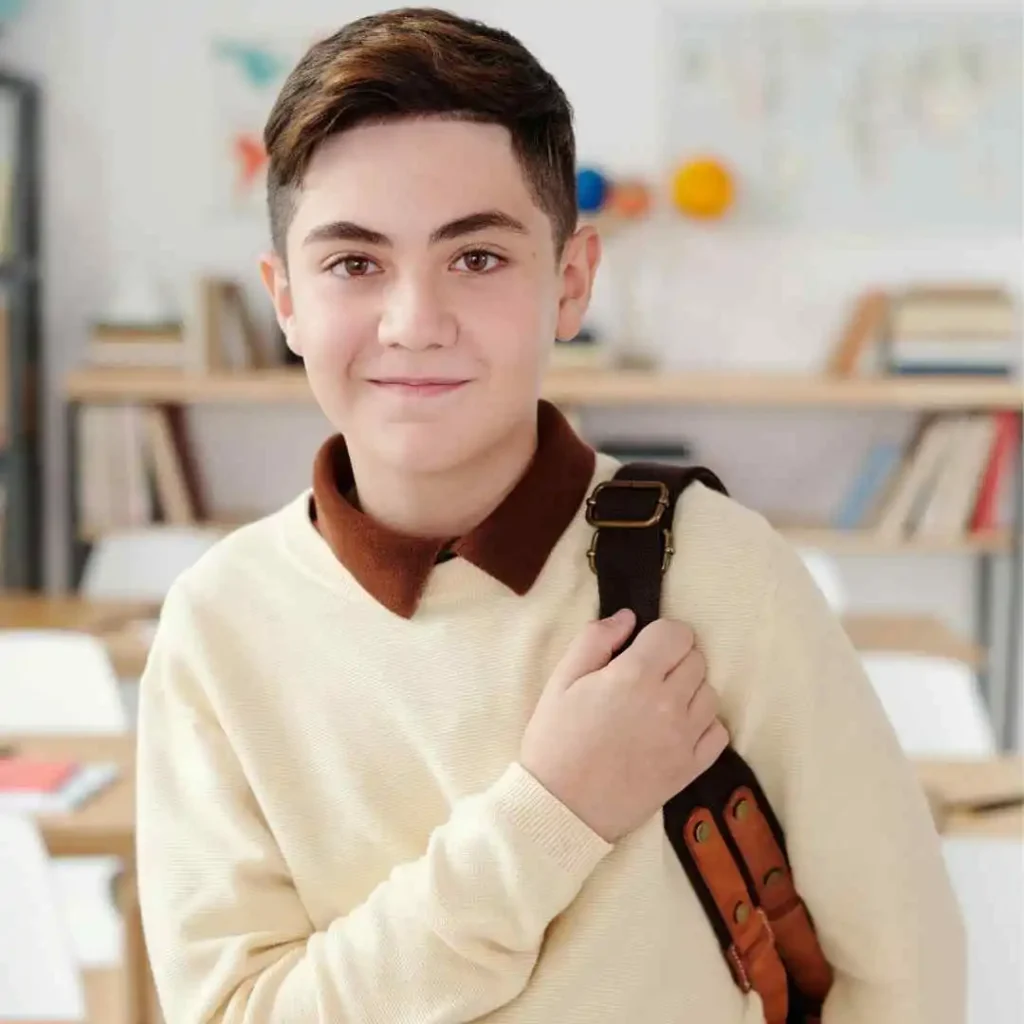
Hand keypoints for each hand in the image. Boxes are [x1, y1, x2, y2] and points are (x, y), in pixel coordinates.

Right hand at [520, 610, 728, 842]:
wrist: (561, 808)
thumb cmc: (555, 740)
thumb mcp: (561, 680)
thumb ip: (594, 639)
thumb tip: (628, 618)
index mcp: (634, 675)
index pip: (677, 633)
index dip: (661, 634)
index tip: (644, 647)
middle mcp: (668, 703)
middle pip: (696, 660)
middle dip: (674, 660)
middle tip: (646, 677)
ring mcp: (684, 738)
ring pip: (710, 693)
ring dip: (689, 691)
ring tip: (659, 704)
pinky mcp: (691, 768)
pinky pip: (718, 731)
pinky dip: (703, 725)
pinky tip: (675, 729)